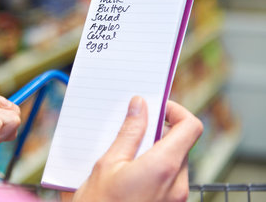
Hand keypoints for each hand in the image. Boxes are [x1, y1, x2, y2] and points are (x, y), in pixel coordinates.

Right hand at [70, 97, 202, 201]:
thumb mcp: (108, 163)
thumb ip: (129, 132)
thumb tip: (140, 105)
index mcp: (163, 166)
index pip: (190, 127)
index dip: (176, 111)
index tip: (157, 107)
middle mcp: (177, 183)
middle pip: (181, 143)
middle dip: (159, 131)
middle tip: (132, 127)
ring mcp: (176, 198)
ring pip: (174, 161)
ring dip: (155, 150)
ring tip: (125, 153)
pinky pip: (169, 179)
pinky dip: (154, 168)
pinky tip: (128, 172)